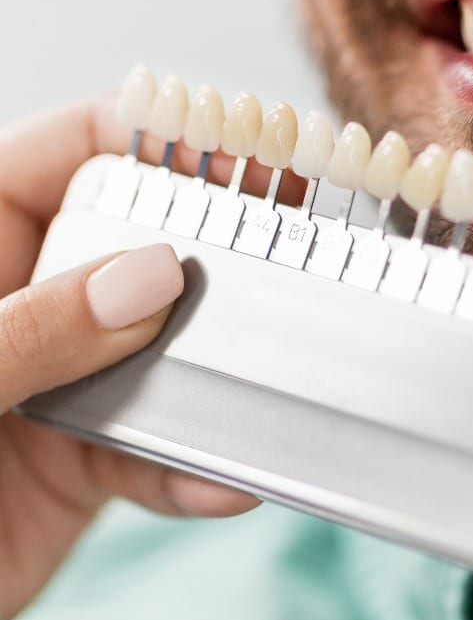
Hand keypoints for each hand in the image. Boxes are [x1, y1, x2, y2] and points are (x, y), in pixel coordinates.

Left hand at [0, 97, 259, 619]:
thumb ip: (35, 328)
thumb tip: (155, 275)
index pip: (68, 151)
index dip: (157, 137)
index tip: (247, 152)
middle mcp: (22, 302)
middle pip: (136, 246)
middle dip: (214, 253)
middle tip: (297, 253)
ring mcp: (56, 380)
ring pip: (162, 352)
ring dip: (217, 377)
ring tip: (272, 382)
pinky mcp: (80, 462)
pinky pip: (153, 452)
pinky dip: (192, 471)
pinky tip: (222, 482)